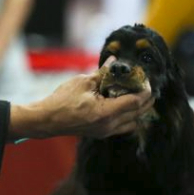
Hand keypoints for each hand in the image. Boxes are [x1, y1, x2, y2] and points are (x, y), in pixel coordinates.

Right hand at [9, 71, 154, 140]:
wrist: (47, 119)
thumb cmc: (62, 100)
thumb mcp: (83, 81)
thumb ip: (102, 73)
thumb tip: (115, 60)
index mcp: (105, 112)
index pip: (135, 102)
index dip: (144, 91)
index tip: (145, 80)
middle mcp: (109, 125)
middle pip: (138, 113)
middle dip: (146, 99)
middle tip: (146, 85)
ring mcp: (106, 132)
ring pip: (133, 122)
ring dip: (139, 109)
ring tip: (137, 94)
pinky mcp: (102, 133)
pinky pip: (124, 127)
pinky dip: (130, 116)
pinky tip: (126, 104)